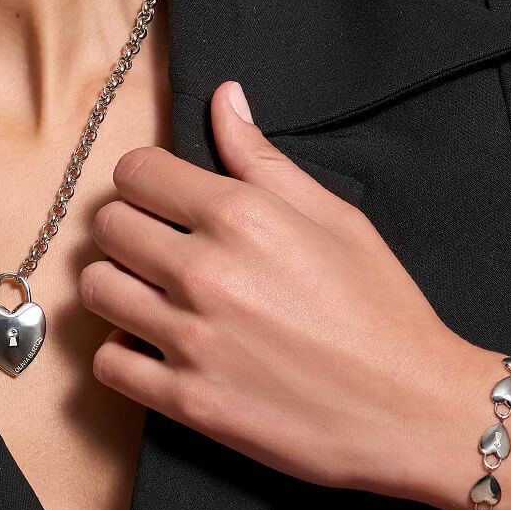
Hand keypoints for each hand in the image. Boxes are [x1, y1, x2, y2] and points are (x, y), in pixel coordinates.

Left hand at [77, 80, 474, 498]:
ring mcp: (192, 339)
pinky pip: (108, 362)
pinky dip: (123, 352)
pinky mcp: (187, 402)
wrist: (414, 412)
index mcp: (239, 215)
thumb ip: (261, 157)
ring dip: (116, 284)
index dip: (145, 178)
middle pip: (106, 225)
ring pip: (96, 289)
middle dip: (127, 226)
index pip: (135, 171)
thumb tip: (224, 97)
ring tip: (150, 292)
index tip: (162, 196)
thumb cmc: (380, 306)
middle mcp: (205, 271)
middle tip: (156, 244)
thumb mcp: (333, 214)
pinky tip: (155, 346)